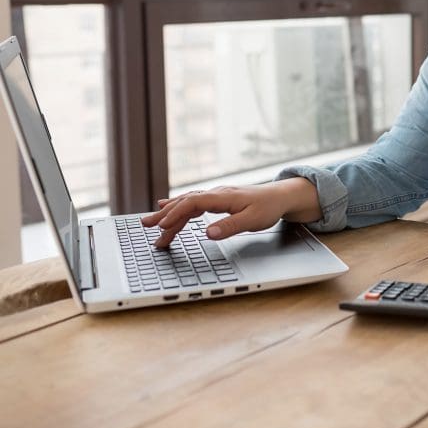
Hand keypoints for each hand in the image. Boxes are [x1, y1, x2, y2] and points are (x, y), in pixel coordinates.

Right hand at [140, 179, 319, 247]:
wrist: (280, 196)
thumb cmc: (268, 207)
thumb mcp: (252, 220)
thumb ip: (230, 226)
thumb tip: (208, 233)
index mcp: (222, 197)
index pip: (192, 204)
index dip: (176, 214)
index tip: (163, 226)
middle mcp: (216, 194)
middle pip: (185, 202)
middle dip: (165, 214)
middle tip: (146, 225)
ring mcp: (216, 196)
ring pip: (187, 203)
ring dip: (169, 213)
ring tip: (151, 224)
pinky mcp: (218, 200)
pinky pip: (193, 202)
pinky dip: (178, 206)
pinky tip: (167, 207)